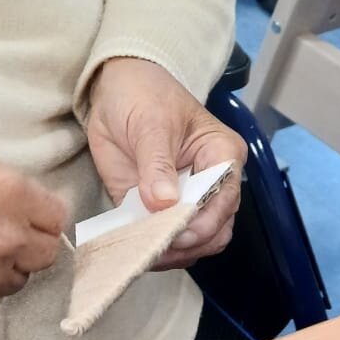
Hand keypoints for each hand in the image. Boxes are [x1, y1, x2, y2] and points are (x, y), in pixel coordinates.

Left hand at [86, 58, 245, 269]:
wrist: (114, 87)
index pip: (225, 199)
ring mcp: (185, 199)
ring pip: (194, 244)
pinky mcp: (157, 210)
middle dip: (188, 244)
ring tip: (143, 248)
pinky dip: (152, 249)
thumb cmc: (142, 95)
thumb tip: (164, 203)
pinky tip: (134, 247)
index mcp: (222, 155)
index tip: (174, 231)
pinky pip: (164, 240)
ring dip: (171, 252)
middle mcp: (211, 183)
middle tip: (155, 244)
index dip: (203, 222)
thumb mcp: (150, 123)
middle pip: (215, 230)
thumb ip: (157, 164)